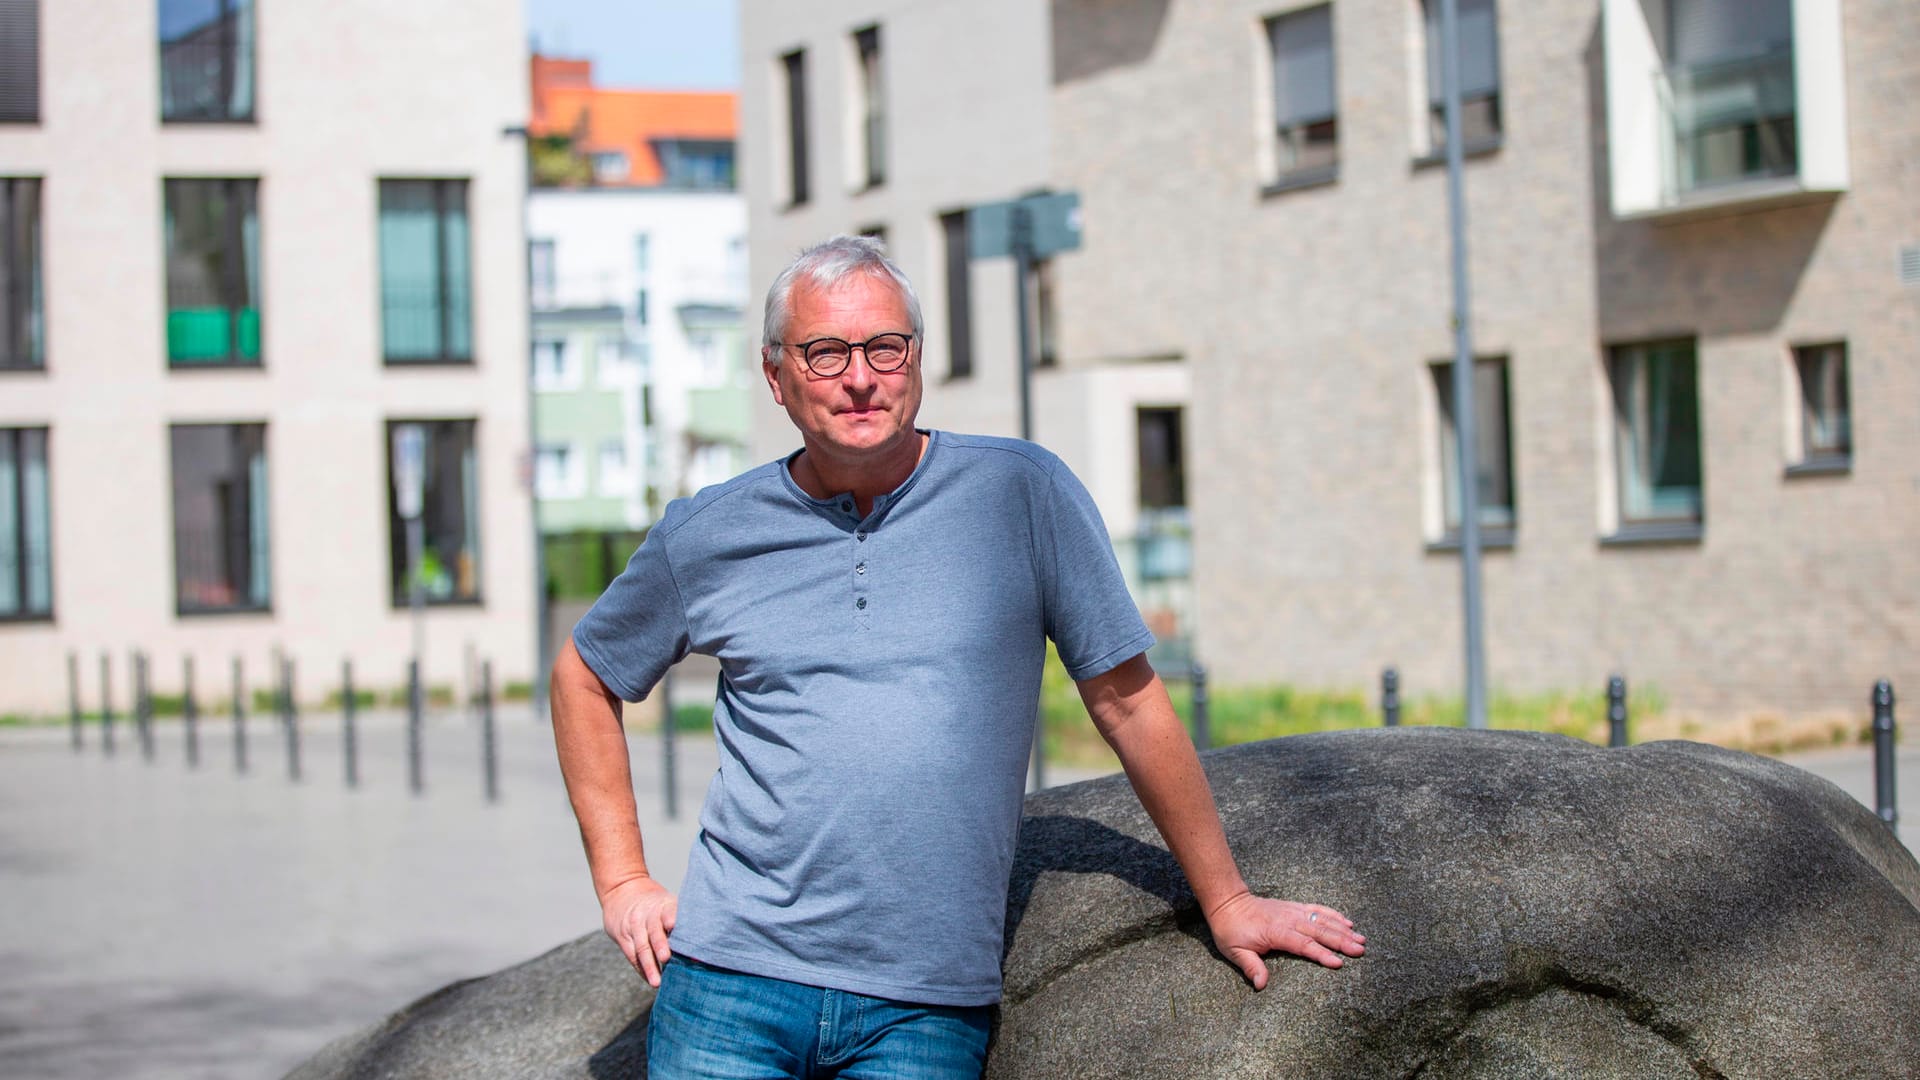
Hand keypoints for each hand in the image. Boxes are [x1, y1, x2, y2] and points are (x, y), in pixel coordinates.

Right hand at [602, 876, 677, 987]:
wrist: (622, 891)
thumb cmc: (655, 904)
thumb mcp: (668, 904)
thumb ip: (683, 921)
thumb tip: (702, 949)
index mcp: (664, 904)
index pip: (668, 910)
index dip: (671, 917)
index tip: (674, 925)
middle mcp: (647, 914)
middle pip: (654, 929)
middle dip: (660, 944)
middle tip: (666, 957)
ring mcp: (634, 925)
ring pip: (641, 946)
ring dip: (650, 965)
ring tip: (657, 981)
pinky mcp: (622, 936)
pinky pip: (632, 955)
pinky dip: (642, 969)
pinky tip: (650, 979)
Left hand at [1205, 891, 1365, 988]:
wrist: (1228, 902)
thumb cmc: (1231, 930)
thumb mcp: (1235, 951)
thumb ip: (1250, 966)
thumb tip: (1261, 984)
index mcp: (1275, 932)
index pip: (1303, 945)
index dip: (1321, 954)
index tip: (1338, 962)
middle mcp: (1288, 920)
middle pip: (1319, 931)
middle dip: (1341, 941)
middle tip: (1360, 950)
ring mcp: (1293, 912)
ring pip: (1322, 920)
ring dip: (1342, 929)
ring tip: (1361, 938)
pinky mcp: (1294, 908)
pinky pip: (1317, 910)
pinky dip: (1333, 915)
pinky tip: (1347, 922)